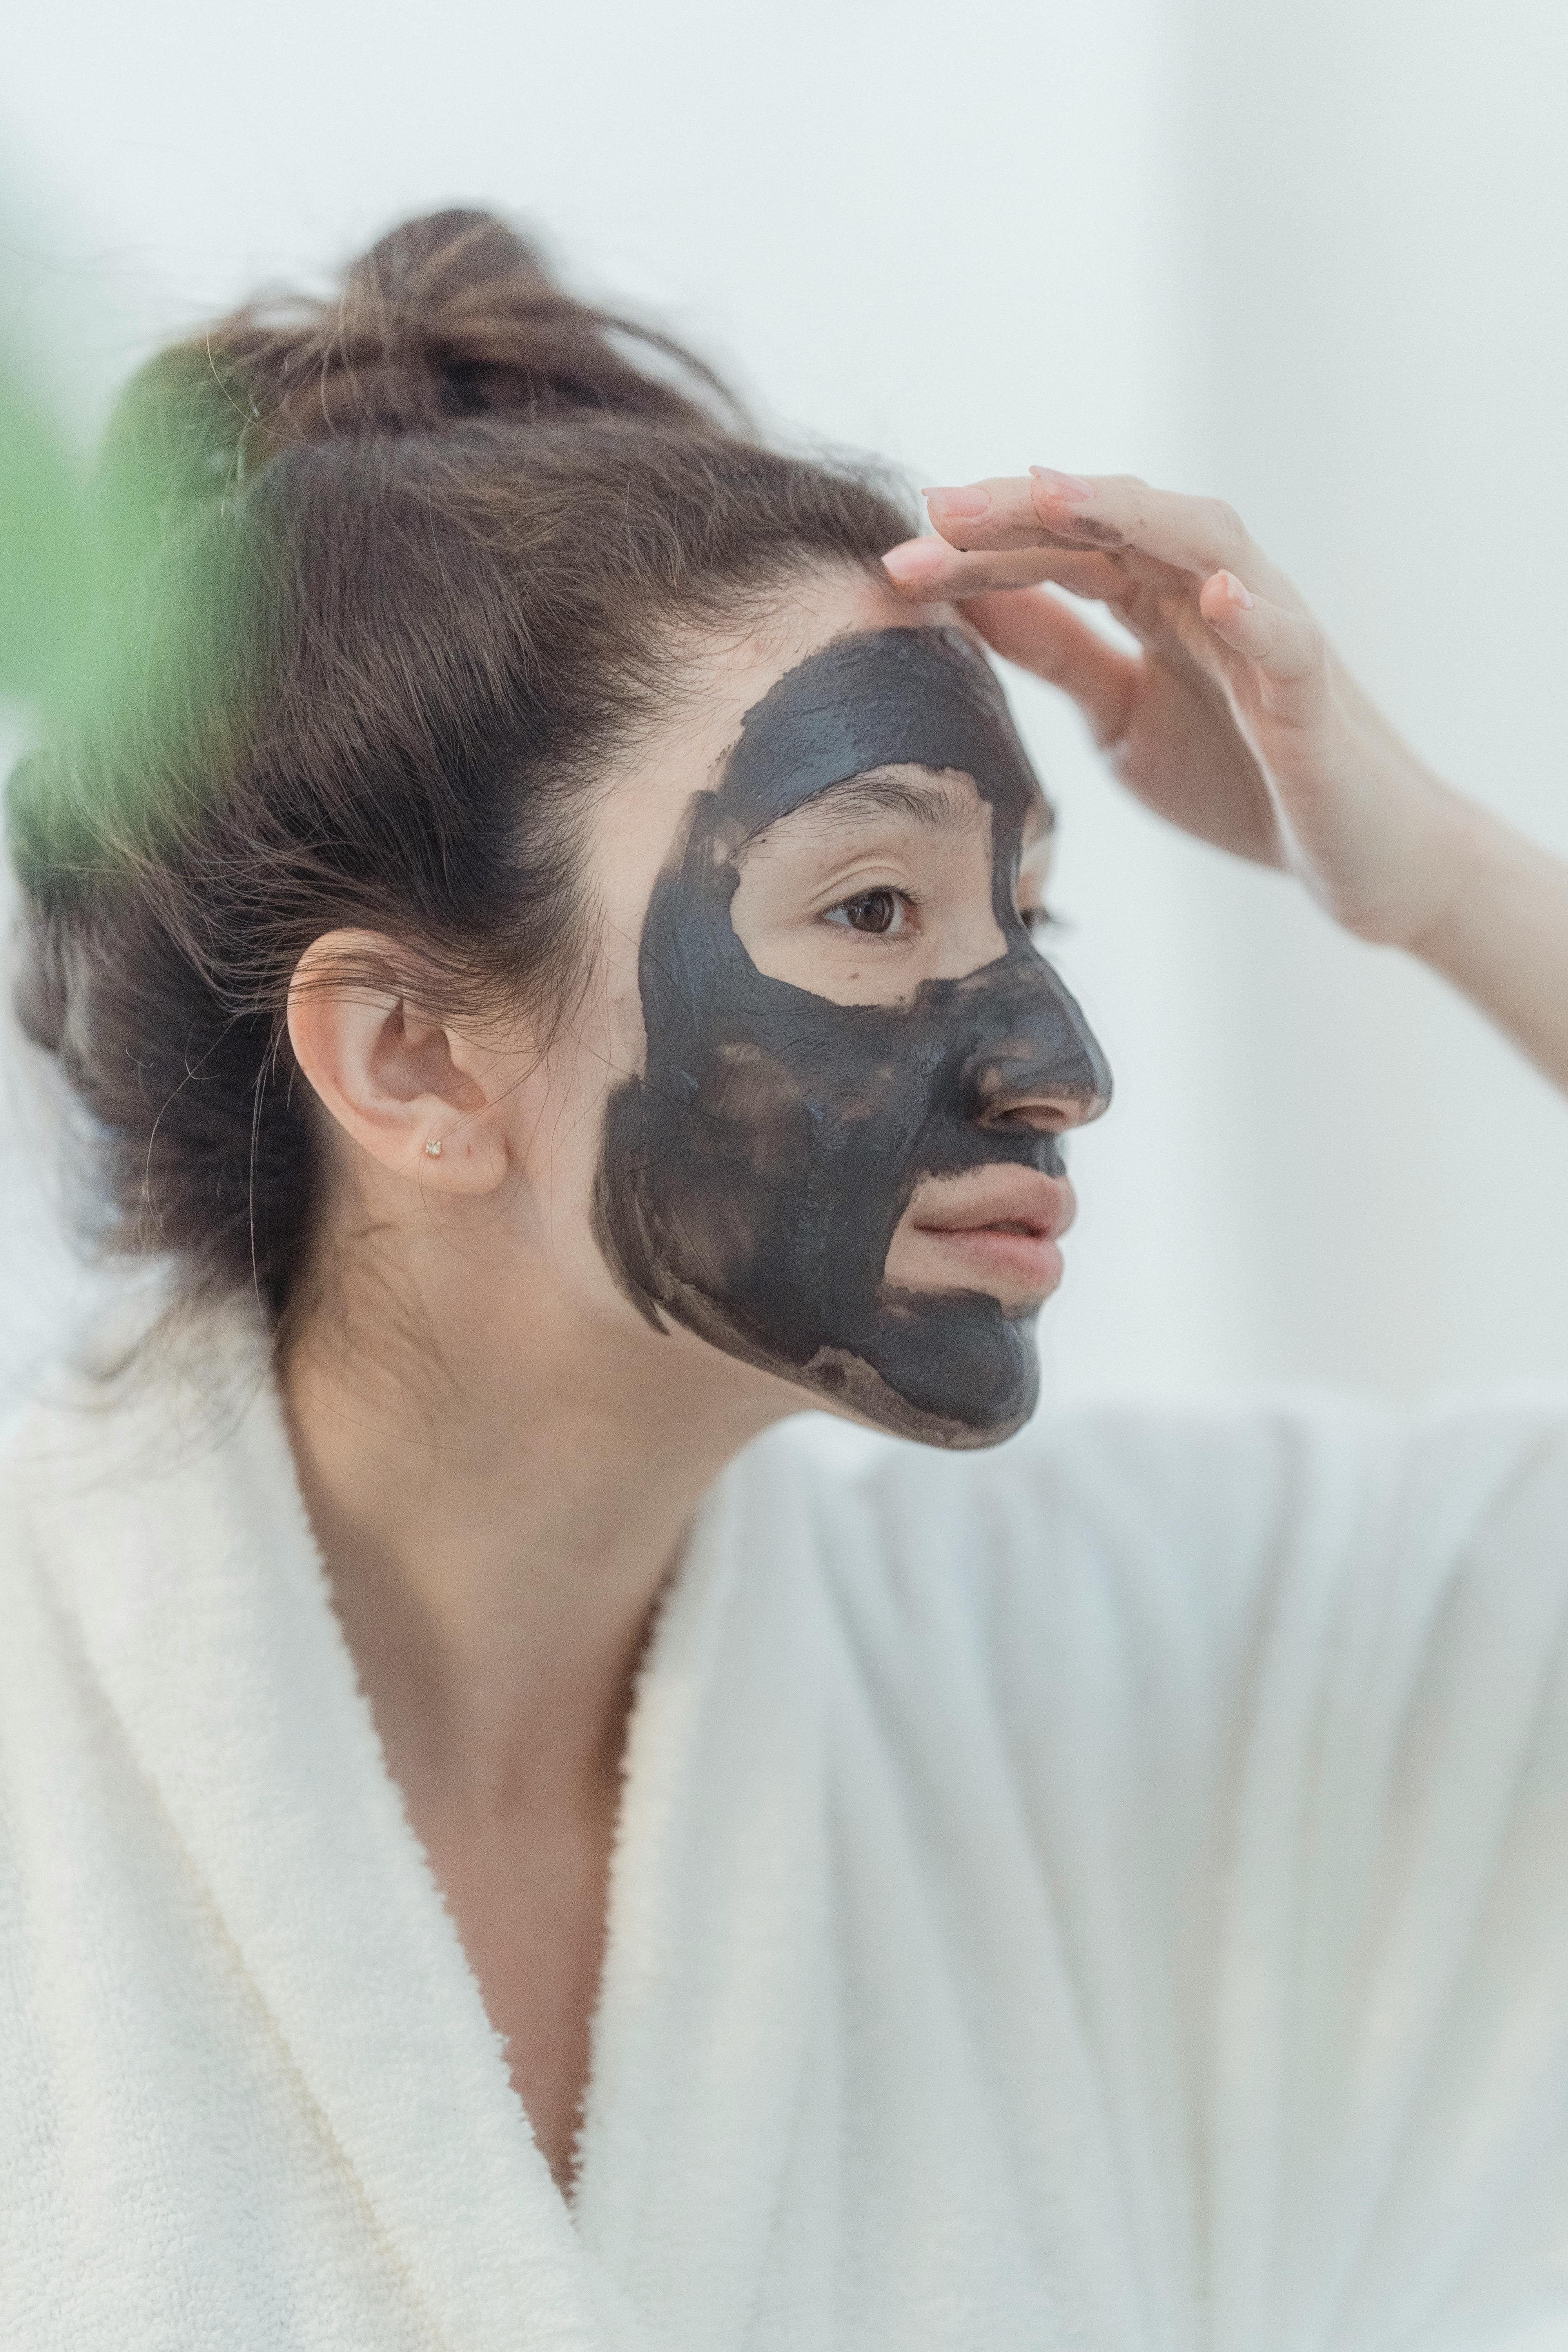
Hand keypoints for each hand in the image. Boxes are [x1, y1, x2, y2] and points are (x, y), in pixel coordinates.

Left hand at [882, 469, 1471, 951]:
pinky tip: (1213, 591)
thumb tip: (966, 600)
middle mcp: (1213, 592)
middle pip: (1115, 523)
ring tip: (1052, 494)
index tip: (896, 561)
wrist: (1356, 858)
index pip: (1061, 551)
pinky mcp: (1315, 694)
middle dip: (1025, 511)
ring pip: (1201, 544)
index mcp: (1158, 601)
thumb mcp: (1120, 716)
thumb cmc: (1242, 781)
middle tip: (937, 509)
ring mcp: (1269, 633)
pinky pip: (1286, 640)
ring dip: (1128, 515)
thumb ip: (1058, 655)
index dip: (979, 551)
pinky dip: (1254, 611)